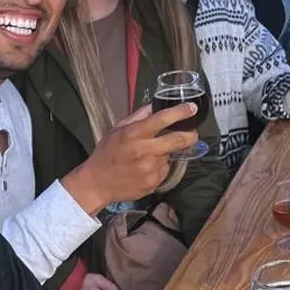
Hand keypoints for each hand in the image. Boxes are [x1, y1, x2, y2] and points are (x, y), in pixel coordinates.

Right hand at [61, 103, 200, 214]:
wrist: (97, 183)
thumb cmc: (106, 153)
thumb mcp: (117, 130)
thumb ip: (139, 117)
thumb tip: (155, 105)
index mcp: (134, 134)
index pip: (162, 119)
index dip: (181, 112)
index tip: (192, 108)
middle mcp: (145, 150)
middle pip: (178, 140)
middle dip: (190, 135)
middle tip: (192, 133)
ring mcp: (151, 168)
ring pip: (170, 155)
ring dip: (167, 153)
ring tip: (150, 155)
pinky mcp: (154, 182)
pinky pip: (165, 170)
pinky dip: (160, 166)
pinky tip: (146, 168)